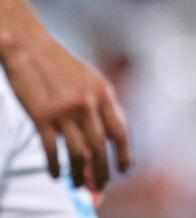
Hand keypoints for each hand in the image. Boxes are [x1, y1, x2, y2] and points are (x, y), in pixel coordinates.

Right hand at [1, 26, 130, 190]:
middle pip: (100, 147)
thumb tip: (106, 138)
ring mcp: (64, 111)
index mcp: (104, 93)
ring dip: (79, 174)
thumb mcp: (90, 81)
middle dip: (102, 171)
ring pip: (77, 153)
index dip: (124, 153)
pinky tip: (56, 175)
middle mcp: (88, 104)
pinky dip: (55, 167)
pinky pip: (52, 150)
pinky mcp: (41, 117)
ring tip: (79, 186)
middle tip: (102, 187)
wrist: (31, 48)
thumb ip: (99, 106)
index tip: (124, 170)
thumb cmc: (61, 67)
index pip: (120, 131)